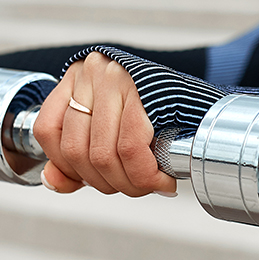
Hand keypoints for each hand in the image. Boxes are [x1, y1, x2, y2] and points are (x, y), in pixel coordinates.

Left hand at [33, 51, 176, 196]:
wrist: (210, 100)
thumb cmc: (162, 112)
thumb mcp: (111, 128)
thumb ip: (75, 157)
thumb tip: (53, 181)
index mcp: (76, 78)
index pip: (48, 130)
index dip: (67, 166)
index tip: (96, 180)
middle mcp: (92, 72)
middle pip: (76, 149)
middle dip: (105, 182)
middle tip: (133, 187)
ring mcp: (117, 78)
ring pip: (102, 154)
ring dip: (127, 183)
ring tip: (149, 185)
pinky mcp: (144, 91)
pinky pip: (130, 147)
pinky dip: (143, 174)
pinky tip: (160, 179)